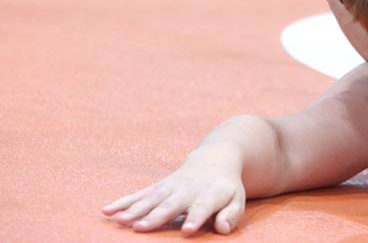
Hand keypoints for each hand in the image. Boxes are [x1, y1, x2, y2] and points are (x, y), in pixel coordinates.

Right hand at [101, 148, 244, 234]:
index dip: (195, 218)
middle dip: (156, 216)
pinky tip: (107, 211)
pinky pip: (139, 194)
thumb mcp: (237, 199)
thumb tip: (222, 229)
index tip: (187, 231)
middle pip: (171, 204)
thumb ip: (231, 214)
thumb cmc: (226, 187)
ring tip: (119, 221)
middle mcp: (188, 189)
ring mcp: (171, 186)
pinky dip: (123, 202)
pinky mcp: (159, 186)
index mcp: (210, 194)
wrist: (215, 159)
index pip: (202, 208)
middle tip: (140, 228)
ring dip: (134, 209)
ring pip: (151, 198)